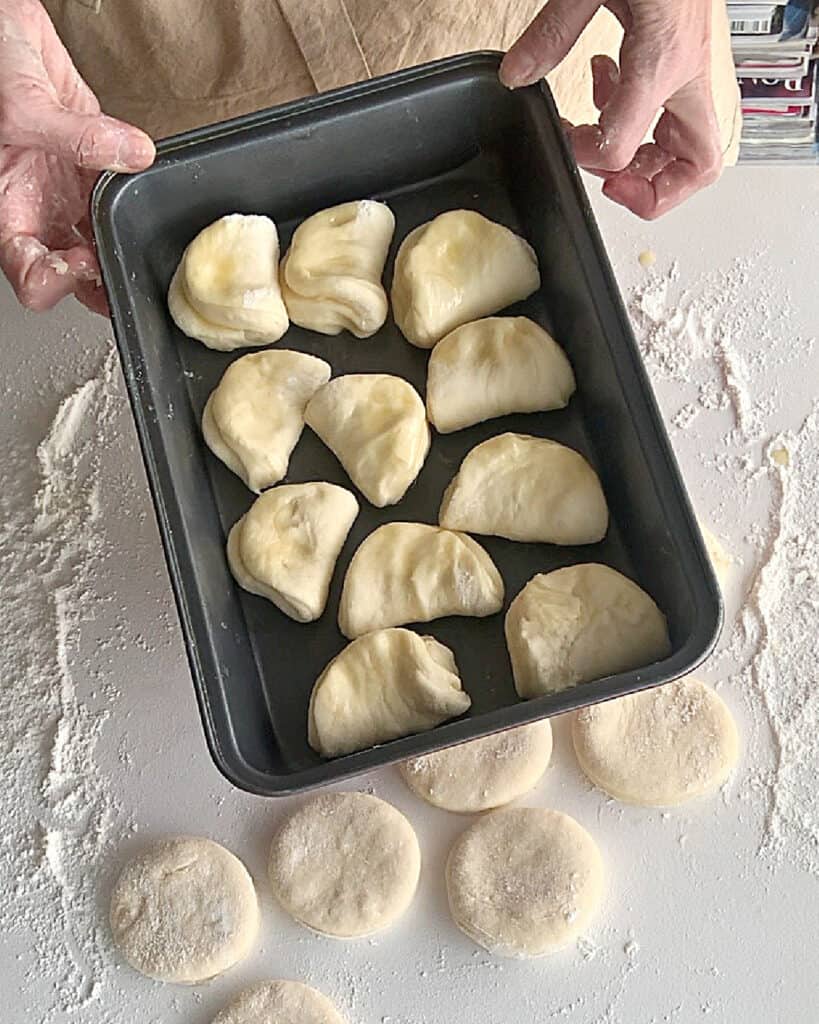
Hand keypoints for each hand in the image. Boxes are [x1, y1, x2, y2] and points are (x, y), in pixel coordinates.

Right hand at [0, 0, 154, 313]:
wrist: (5, 33)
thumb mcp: (23, 108)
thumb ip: (76, 136)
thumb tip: (131, 152)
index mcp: (7, 208)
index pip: (27, 271)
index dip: (54, 282)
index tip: (81, 263)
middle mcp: (36, 210)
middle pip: (68, 273)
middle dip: (97, 280)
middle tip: (118, 265)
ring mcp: (65, 195)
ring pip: (97, 246)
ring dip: (119, 253)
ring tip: (138, 248)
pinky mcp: (92, 173)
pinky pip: (116, 202)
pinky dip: (133, 208)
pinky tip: (144, 206)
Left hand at [500, 0, 721, 218]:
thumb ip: (551, 33)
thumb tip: (517, 74)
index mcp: (664, 61)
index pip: (622, 146)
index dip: (586, 158)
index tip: (567, 141)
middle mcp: (693, 73)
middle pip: (696, 167)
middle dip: (653, 188)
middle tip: (611, 181)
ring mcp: (702, 68)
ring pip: (699, 147)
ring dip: (653, 156)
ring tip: (607, 133)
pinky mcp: (698, 57)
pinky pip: (686, 111)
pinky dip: (651, 114)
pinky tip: (616, 81)